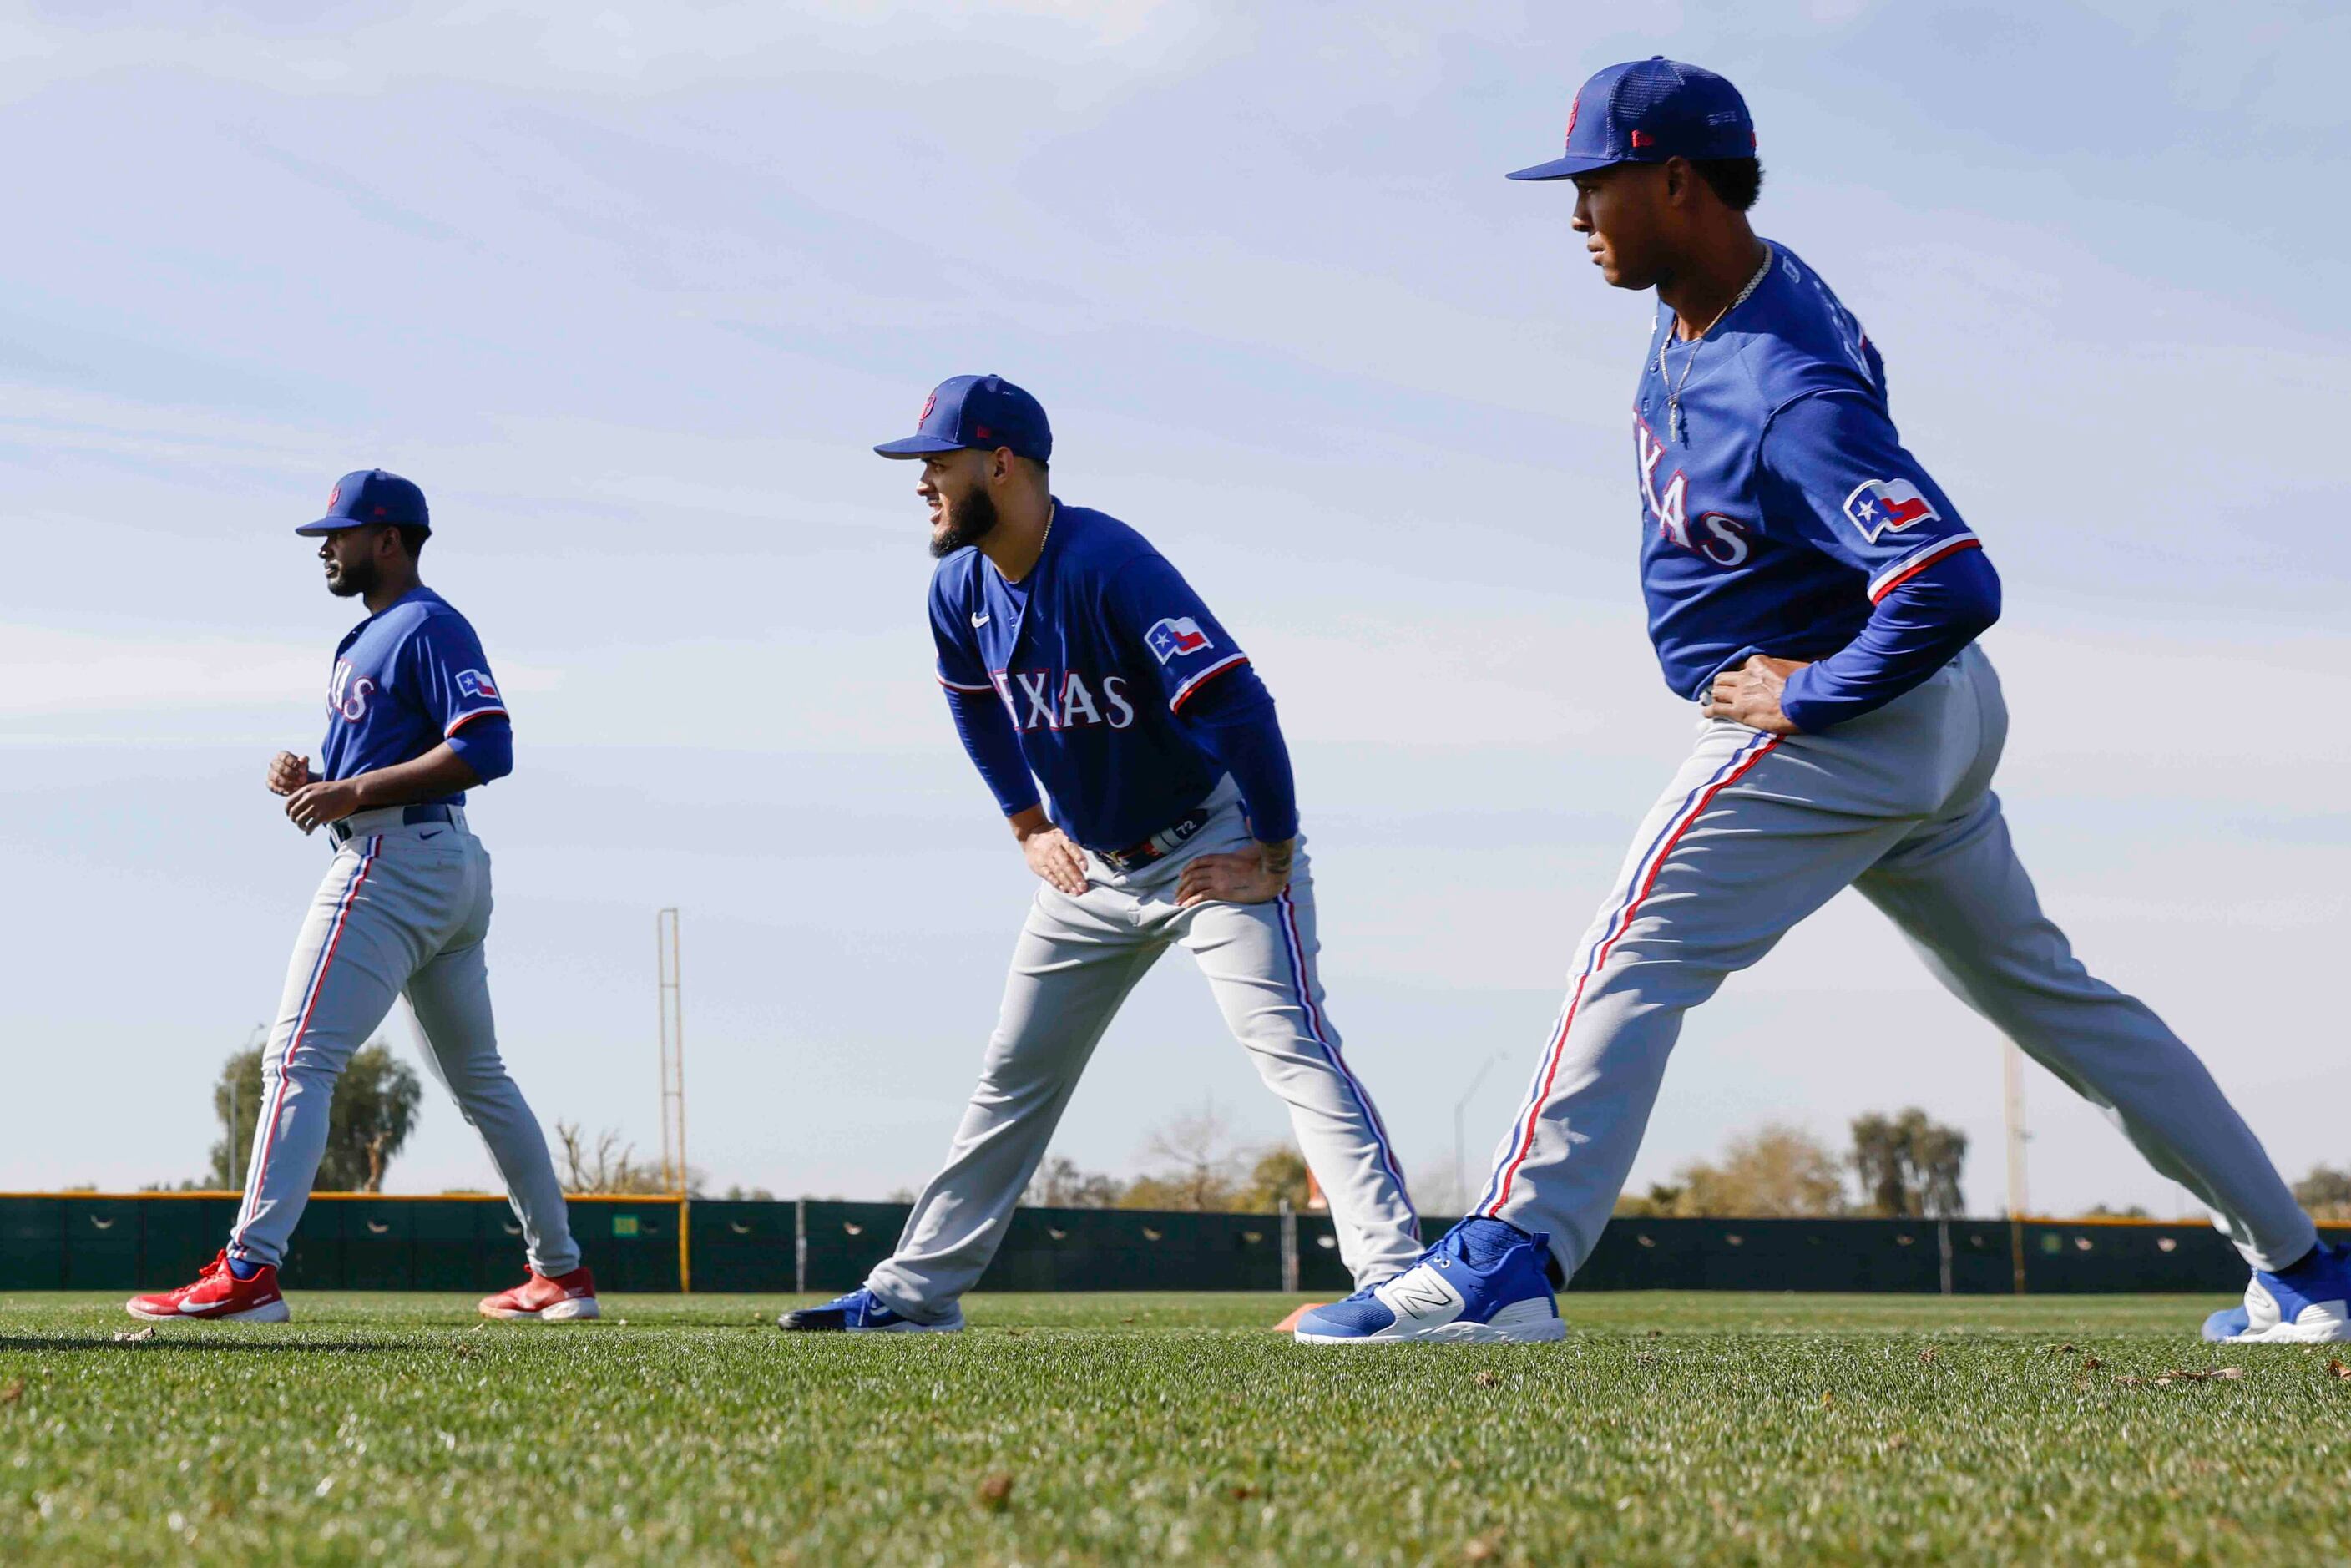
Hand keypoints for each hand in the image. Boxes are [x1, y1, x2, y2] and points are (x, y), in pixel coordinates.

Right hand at [266, 751, 314, 795]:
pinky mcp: (270, 785)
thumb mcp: (304, 764)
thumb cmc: (301, 770)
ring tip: (300, 786)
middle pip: (280, 768)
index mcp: (281, 755)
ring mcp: (271, 774)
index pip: (285, 757)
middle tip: (303, 780)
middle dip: (292, 774)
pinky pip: (275, 788)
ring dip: (289, 783)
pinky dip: (285, 790)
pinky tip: (294, 791)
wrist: (299, 780)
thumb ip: (304, 761)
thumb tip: (303, 758)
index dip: (294, 763)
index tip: (303, 770)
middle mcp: (274, 764)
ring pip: (277, 779)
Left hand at [284, 778, 362, 834]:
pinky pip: (310, 826)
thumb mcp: (319, 787)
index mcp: (306, 790)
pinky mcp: (323, 815)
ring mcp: (316, 807)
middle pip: (293, 812)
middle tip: (299, 823)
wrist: (352, 791)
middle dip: (294, 820)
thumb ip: (309, 794)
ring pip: (300, 820)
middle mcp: (309, 798)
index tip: (290, 815)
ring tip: (304, 828)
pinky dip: (307, 831)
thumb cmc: (338, 790)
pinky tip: (309, 833)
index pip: (289, 802)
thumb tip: (302, 804)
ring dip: (300, 826)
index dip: (287, 811)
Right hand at [1018, 824, 1088, 895]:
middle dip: (1075, 876)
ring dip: (1068, 883)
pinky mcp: (1039, 866)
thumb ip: (1076, 844)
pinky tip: (1065, 889)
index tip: (1085, 868)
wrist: (1031, 835)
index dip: (1079, 857)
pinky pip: (1048, 876)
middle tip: (1083, 887)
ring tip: (1077, 892)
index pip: (1071, 848)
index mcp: (1062, 838)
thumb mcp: (1064, 834)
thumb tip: (1097, 852)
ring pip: (1058, 872)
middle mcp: (1054, 848)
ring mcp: (1045, 858)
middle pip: (1065, 863)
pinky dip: (1057, 883)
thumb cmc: (1054, 837)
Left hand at [1176, 840, 1292, 907]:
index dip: (1187, 868)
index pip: (1198, 861)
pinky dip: (1192, 901)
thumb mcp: (1252, 844)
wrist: (1271, 874)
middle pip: (1193, 874)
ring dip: (1184, 894)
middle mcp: (1217, 868)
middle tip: (1177, 892)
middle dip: (1182, 884)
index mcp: (1222, 857)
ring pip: (1194, 885)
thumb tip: (1249, 819)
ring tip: (1178, 902)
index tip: (1181, 875)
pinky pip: (1202, 895)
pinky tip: (1187, 906)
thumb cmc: (1264, 860)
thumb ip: (1249, 833)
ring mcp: (1218, 879)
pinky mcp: (1222, 891)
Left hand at [1702, 655, 1808, 734]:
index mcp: (1758, 663)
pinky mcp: (1738, 710)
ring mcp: (1740, 693)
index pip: (1740, 666)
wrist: (1804, 701)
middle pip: (1723, 678)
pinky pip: (1716, 709)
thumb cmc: (1805, 684)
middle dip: (1722, 684)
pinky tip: (1708, 713)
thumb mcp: (1795, 666)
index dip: (1739, 674)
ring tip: (1716, 702)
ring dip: (1716, 697)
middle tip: (1724, 691)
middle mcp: (1745, 676)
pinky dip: (1710, 711)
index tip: (1741, 680)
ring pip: (1717, 692)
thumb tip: (1792, 666)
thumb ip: (1784, 666)